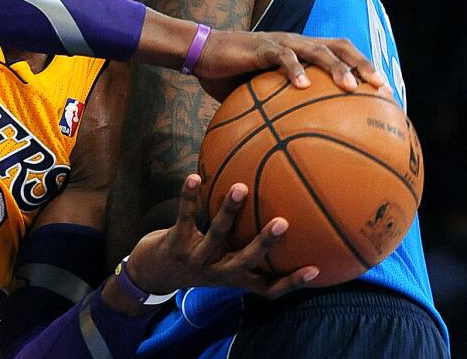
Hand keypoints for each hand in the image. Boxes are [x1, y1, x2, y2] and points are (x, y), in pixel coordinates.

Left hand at [125, 174, 316, 298]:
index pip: (267, 288)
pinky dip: (190, 196)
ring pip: (215, 235)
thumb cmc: (194, 262)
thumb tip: (274, 220)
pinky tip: (195, 177)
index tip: (317, 268)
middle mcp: (216, 272)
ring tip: (241, 187)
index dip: (291, 282)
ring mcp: (194, 258)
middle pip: (245, 261)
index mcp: (233, 278)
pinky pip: (184, 216)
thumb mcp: (220, 263)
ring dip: (228, 211)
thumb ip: (242, 250)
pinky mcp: (174, 243)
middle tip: (282, 222)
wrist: (150, 275)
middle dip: (264, 243)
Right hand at [193, 29, 387, 100]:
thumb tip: (290, 145)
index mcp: (301, 51)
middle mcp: (296, 43)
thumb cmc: (228, 77)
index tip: (385, 93)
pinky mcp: (261, 47)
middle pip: (340, 46)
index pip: (341, 54)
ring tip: (351, 87)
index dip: (364, 69)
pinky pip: (282, 57)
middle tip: (381, 87)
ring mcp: (280, 42)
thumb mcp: (257, 96)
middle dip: (363, 64)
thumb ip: (276, 109)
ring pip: (318, 49)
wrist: (200, 54)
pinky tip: (302, 86)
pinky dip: (295, 70)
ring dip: (337, 67)